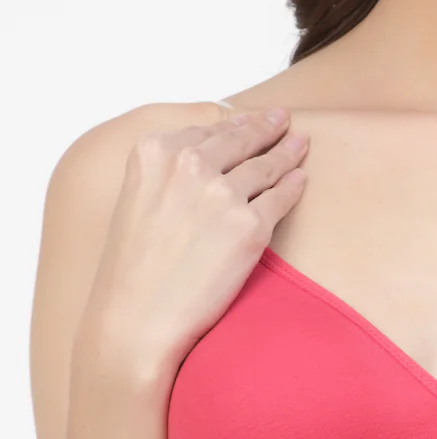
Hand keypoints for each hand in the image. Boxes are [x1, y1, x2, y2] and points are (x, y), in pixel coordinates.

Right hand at [79, 107, 308, 380]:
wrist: (136, 321)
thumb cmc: (133, 270)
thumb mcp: (138, 199)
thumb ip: (169, 171)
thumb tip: (210, 148)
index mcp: (155, 153)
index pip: (208, 130)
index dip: (235, 123)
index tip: (252, 117)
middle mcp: (189, 166)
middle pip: (241, 140)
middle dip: (266, 127)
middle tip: (282, 118)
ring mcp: (223, 195)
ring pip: (267, 165)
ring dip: (287, 151)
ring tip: (300, 143)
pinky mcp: (251, 226)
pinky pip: (282, 197)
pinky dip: (295, 185)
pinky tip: (301, 178)